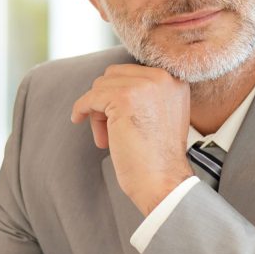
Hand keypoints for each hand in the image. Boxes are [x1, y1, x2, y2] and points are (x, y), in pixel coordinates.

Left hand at [71, 64, 192, 214]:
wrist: (163, 181)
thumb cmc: (159, 158)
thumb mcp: (163, 114)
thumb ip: (147, 94)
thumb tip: (112, 83)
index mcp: (176, 81)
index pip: (134, 72)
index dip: (119, 93)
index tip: (114, 115)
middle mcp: (163, 78)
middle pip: (116, 75)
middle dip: (106, 100)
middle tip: (108, 129)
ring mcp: (144, 86)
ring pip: (102, 86)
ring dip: (97, 110)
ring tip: (106, 137)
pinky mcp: (124, 98)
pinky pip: (91, 97)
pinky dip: (82, 108)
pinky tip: (79, 119)